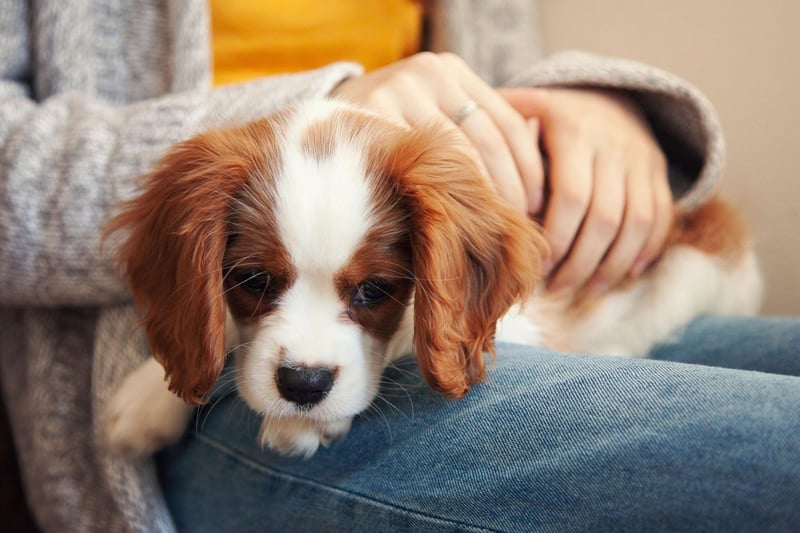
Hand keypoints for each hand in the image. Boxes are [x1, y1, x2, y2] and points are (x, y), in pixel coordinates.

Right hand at [332, 52, 544, 213]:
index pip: (507, 121)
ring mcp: (398, 90)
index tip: (538, 205)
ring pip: (460, 154)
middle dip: (511, 187)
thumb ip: (469, 137)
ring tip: (493, 230)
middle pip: (488, 138)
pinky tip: (452, 223)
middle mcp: (428, 72)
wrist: (319, 132)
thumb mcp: (428, 123)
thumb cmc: (387, 139)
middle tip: (518, 226)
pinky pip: (422, 166)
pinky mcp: (374, 115)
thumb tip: (536, 185)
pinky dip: (442, 198)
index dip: (528, 167)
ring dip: (483, 196)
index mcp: (451, 70)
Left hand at [500, 87, 673, 296]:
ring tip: (586, 290)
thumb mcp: (521, 111)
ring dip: (613, 264)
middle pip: (604, 217)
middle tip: (556, 288)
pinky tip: (626, 273)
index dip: (556, 237)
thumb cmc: (547, 116)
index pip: (571, 196)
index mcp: (573, 131)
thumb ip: (495, 134)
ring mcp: (642, 159)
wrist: (606, 94)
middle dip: (581, 261)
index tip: (537, 266)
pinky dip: (648, 249)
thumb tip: (462, 166)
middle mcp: (613, 144)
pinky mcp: (659, 173)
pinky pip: (662, 216)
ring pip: (637, 222)